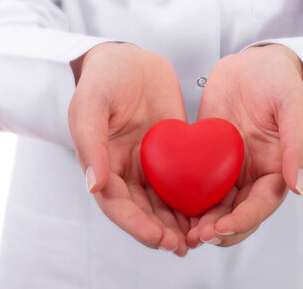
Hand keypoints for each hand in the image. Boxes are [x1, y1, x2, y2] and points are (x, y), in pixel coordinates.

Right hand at [69, 42, 190, 255]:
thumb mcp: (90, 104)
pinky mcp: (172, 149)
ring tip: (200, 237)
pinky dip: (194, 196)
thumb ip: (90, 141)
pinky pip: (184, 177)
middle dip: (160, 231)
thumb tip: (95, 185)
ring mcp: (150, 161)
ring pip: (164, 200)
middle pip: (142, 210)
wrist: (129, 57)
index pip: (116, 204)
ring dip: (178, 221)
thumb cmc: (102, 78)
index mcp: (102, 163)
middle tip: (184, 246)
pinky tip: (212, 207)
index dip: (135, 224)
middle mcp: (126, 169)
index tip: (157, 238)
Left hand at [186, 44, 302, 247]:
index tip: (221, 228)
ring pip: (215, 203)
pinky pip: (196, 178)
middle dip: (218, 228)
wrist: (253, 61)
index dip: (243, 219)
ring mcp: (229, 165)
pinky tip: (168, 203)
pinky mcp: (208, 152)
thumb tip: (300, 187)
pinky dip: (186, 195)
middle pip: (237, 212)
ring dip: (201, 219)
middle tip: (196, 236)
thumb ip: (297, 145)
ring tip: (181, 230)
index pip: (261, 204)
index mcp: (276, 167)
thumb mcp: (293, 107)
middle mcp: (252, 172)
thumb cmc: (280, 80)